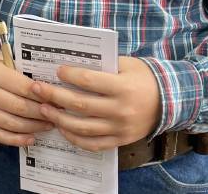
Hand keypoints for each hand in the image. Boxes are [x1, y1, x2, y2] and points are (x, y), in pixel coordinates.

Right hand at [0, 53, 52, 146]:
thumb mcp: (5, 62)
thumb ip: (23, 75)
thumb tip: (49, 93)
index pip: (24, 88)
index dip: (43, 96)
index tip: (56, 100)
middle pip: (19, 107)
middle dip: (41, 113)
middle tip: (56, 115)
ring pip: (12, 124)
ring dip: (33, 127)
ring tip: (48, 125)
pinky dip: (17, 139)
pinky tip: (31, 138)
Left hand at [30, 57, 160, 151]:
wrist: (170, 101)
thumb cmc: (144, 78)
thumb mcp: (127, 64)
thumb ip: (103, 65)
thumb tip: (73, 63)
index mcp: (123, 87)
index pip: (89, 80)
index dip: (69, 75)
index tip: (57, 70)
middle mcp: (121, 109)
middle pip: (80, 104)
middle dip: (54, 96)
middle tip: (37, 89)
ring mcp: (120, 128)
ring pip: (83, 127)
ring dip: (59, 119)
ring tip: (44, 109)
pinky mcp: (120, 141)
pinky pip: (93, 144)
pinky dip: (75, 138)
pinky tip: (62, 129)